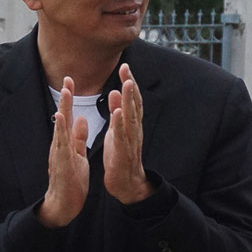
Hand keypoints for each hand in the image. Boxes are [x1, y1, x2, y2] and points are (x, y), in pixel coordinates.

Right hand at [38, 76, 89, 227]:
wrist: (63, 205)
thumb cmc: (70, 181)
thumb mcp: (77, 155)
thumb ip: (77, 138)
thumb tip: (80, 119)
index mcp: (65, 143)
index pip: (68, 116)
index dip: (69, 99)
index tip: (71, 81)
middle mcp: (59, 145)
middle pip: (62, 117)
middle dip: (65, 98)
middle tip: (67, 78)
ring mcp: (59, 154)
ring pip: (60, 128)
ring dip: (63, 108)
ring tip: (65, 92)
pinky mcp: (62, 163)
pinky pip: (62, 145)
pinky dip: (62, 130)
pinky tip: (63, 118)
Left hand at [103, 64, 154, 204]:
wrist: (127, 184)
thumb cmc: (121, 157)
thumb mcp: (117, 131)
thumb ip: (118, 112)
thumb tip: (117, 92)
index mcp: (131, 125)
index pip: (132, 100)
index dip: (129, 83)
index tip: (125, 66)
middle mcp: (134, 131)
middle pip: (134, 105)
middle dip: (131, 86)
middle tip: (127, 68)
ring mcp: (130, 142)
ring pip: (130, 118)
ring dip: (129, 101)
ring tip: (126, 84)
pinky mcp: (122, 154)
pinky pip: (121, 137)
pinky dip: (120, 124)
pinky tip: (118, 112)